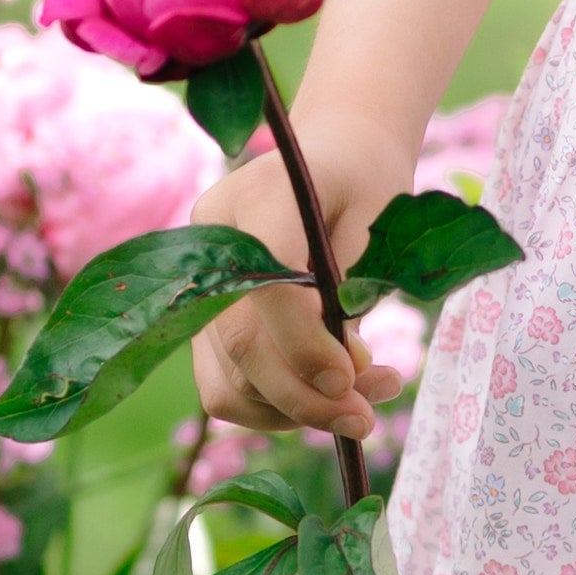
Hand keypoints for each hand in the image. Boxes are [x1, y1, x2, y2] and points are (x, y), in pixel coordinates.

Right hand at [189, 120, 408, 441]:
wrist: (336, 157)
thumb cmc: (366, 185)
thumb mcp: (377, 222)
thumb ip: (353, 293)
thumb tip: (341, 374)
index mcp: (256, 198)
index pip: (267, 288)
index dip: (307, 345)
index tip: (355, 379)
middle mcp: (209, 246)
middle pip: (239, 343)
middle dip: (305, 396)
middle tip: (365, 417)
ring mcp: (198, 288)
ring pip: (226, 381)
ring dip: (295, 411)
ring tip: (362, 404)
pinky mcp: (203, 323)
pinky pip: (226, 387)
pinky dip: (276, 409)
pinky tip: (325, 399)